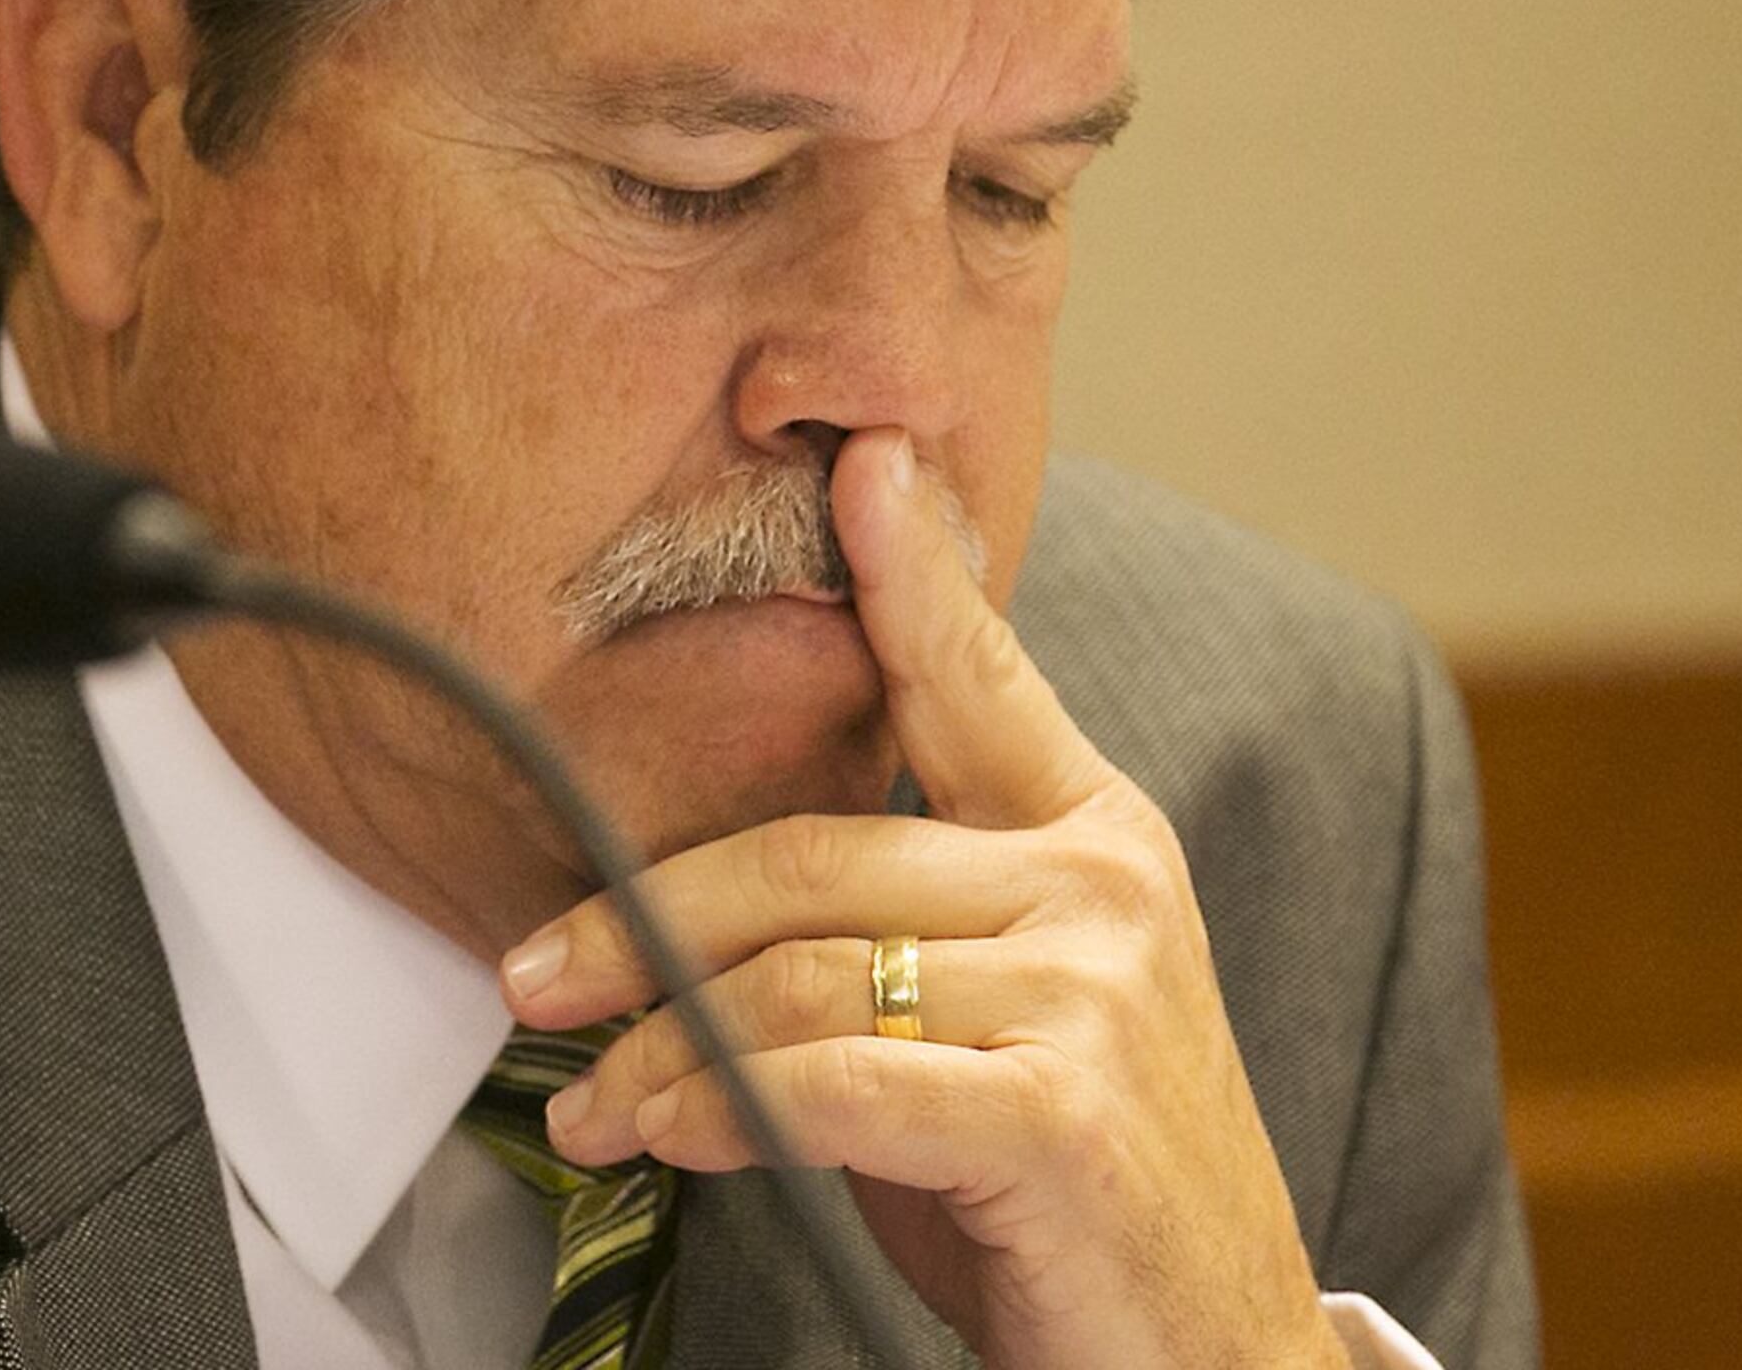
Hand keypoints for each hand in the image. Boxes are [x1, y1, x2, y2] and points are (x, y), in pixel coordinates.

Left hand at [497, 430, 1341, 1369]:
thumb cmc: (1067, 1194)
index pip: (973, 676)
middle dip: (640, 915)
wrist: (1210, 1360)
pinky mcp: (1061, 1113)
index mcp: (1093, 834)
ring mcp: (1095, 993)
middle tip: (531, 976)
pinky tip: (668, 1136)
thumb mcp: (988, 1022)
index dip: (907, 567)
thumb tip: (704, 887)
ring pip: (796, 973)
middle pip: (806, 855)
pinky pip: (828, 1079)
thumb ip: (892, 920)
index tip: (854, 461)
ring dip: (657, 1046)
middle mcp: (1104, 885)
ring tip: (587, 1102)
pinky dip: (720, 1107)